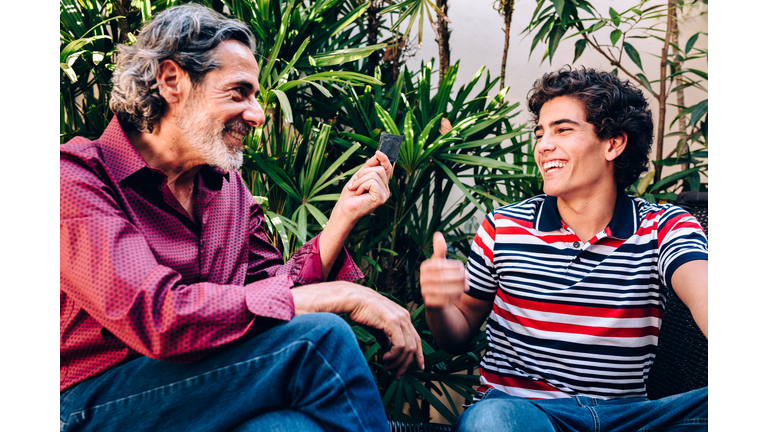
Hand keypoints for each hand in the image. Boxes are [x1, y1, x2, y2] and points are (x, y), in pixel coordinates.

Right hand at [292, 281, 423, 379]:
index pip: (416, 338)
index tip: (419, 367)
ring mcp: (400, 319)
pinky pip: (400, 345)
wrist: (351, 298)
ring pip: (407, 348)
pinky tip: (384, 359)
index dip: (419, 354)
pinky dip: (394, 356)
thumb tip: (387, 346)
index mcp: (402, 316)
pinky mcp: (393, 322)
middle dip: (406, 364)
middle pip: (414, 346)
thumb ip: (384, 334)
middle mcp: (405, 317)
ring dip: (397, 362)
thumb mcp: (376, 324)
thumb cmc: (361, 309)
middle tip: (396, 375)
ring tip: (385, 368)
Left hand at [330, 151, 391, 227]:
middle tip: (355, 183)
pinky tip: (359, 194)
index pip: (387, 168)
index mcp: (381, 185)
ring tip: (355, 189)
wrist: (344, 209)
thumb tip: (378, 154)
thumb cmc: (350, 195)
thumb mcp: (359, 176)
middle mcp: (386, 190)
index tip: (378, 152)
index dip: (384, 159)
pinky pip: (372, 182)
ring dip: (360, 180)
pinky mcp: (381, 198)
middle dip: (363, 173)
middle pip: (379, 169)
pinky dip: (361, 185)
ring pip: (375, 175)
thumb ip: (369, 166)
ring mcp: (385, 195)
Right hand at [420, 232, 467, 308]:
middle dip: (459, 278)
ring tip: (466, 287)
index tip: (465, 270)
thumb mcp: (443, 265)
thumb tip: (438, 234)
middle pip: (442, 277)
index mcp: (425, 267)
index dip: (455, 267)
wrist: (443, 307)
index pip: (440, 265)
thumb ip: (440, 251)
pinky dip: (454, 297)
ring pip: (443, 289)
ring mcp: (424, 293)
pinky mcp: (429, 305)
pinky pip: (443, 301)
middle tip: (469, 279)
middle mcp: (422, 279)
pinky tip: (459, 296)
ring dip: (458, 288)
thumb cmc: (444, 282)